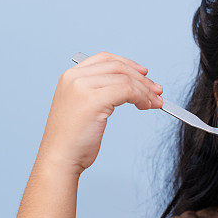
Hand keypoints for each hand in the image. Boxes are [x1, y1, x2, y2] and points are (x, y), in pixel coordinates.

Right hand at [37, 51, 163, 174]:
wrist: (60, 158)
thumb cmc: (73, 140)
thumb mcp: (83, 107)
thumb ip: (99, 91)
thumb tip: (131, 86)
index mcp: (70, 76)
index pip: (105, 59)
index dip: (128, 64)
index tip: (144, 74)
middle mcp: (74, 77)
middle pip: (118, 67)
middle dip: (142, 78)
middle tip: (157, 91)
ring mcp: (82, 87)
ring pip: (125, 79)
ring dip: (145, 90)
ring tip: (155, 103)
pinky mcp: (93, 100)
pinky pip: (127, 90)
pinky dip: (142, 97)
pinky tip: (145, 106)